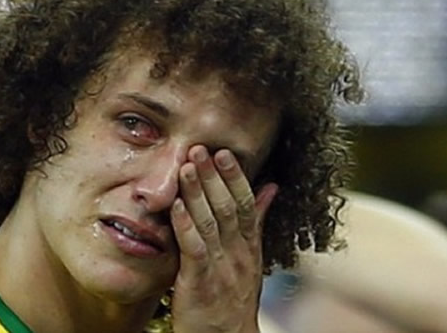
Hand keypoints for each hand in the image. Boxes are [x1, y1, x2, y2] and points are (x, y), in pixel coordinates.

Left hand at [170, 145, 277, 332]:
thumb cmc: (232, 297)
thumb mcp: (250, 258)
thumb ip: (258, 222)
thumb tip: (270, 188)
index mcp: (249, 247)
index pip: (247, 206)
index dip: (236, 178)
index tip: (225, 152)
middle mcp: (238, 255)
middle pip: (229, 209)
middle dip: (215, 178)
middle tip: (201, 149)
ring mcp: (221, 270)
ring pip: (211, 225)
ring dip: (198, 194)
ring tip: (186, 167)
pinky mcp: (200, 285)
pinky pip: (194, 251)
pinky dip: (185, 226)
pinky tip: (176, 206)